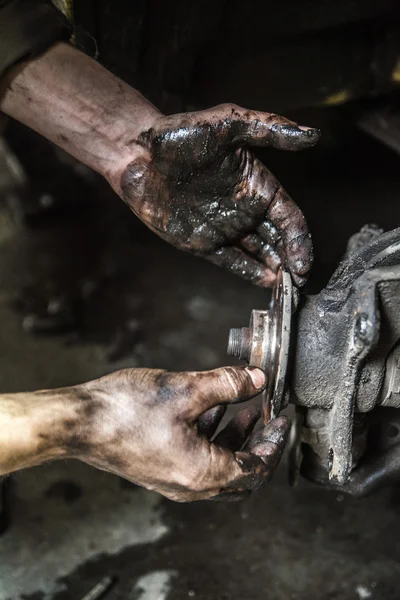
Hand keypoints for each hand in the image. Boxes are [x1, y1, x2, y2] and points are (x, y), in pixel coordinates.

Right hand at [72, 366, 288, 501]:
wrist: (79, 422)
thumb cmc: (126, 411)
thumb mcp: (186, 390)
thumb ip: (227, 384)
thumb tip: (257, 378)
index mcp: (203, 474)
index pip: (256, 467)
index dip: (275, 441)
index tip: (283, 418)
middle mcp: (190, 485)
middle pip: (240, 472)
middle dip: (258, 441)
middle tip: (268, 414)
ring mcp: (172, 479)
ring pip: (218, 464)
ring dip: (235, 437)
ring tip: (244, 406)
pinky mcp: (159, 468)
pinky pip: (197, 459)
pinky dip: (210, 437)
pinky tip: (209, 408)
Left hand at [120, 104, 319, 286]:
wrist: (137, 155)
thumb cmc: (180, 135)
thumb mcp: (227, 124)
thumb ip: (269, 129)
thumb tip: (312, 134)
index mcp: (258, 185)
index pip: (289, 218)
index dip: (300, 240)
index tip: (303, 262)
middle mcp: (245, 209)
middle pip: (279, 240)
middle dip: (293, 261)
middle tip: (301, 283)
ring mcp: (225, 227)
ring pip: (260, 254)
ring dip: (276, 269)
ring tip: (288, 288)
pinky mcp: (203, 242)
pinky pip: (233, 262)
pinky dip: (251, 272)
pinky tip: (266, 282)